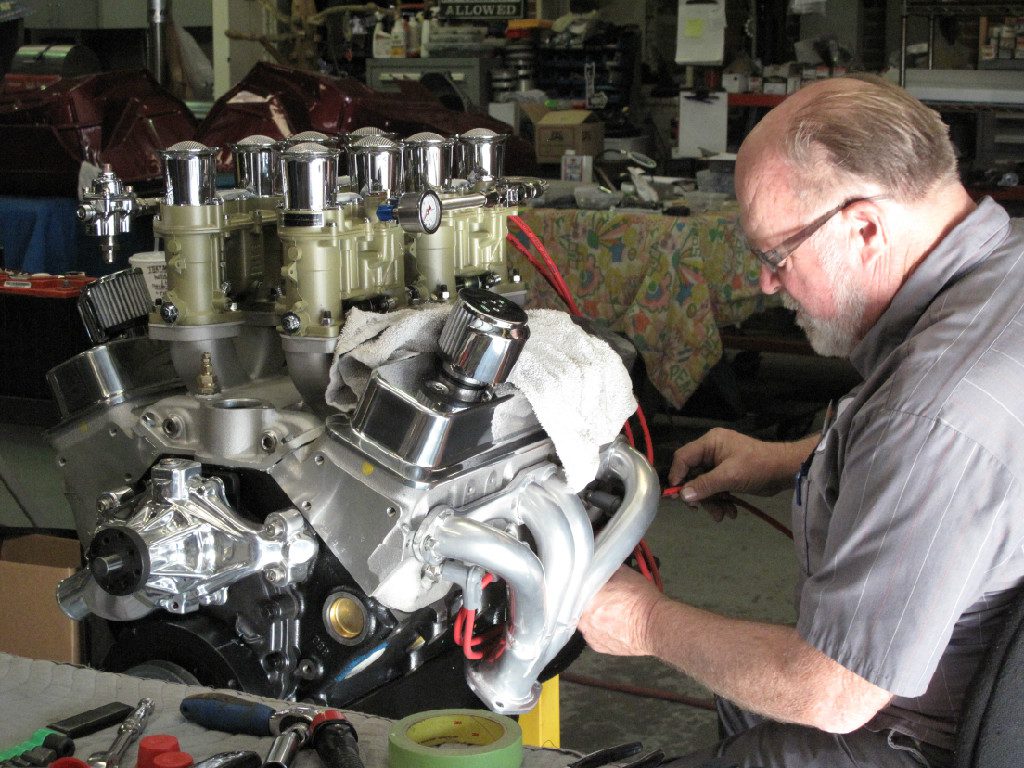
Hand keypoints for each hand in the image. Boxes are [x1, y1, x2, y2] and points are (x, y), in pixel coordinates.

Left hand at [577, 566, 665, 656]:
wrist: (655, 626)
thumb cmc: (641, 599)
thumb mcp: (624, 573)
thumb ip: (607, 568)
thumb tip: (601, 564)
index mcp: (588, 599)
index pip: (577, 590)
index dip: (584, 587)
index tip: (590, 585)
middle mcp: (585, 619)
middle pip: (579, 607)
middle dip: (589, 602)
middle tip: (602, 598)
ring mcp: (590, 635)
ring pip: (585, 621)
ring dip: (592, 616)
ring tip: (607, 612)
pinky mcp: (598, 647)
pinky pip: (592, 635)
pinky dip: (598, 629)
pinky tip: (609, 624)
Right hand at [668, 429, 803, 511]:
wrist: (785, 471)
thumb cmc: (757, 466)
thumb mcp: (729, 476)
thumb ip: (705, 485)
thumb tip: (682, 496)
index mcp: (710, 443)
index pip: (683, 457)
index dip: (677, 475)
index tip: (676, 495)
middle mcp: (711, 451)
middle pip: (693, 475)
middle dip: (699, 494)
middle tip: (698, 510)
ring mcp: (720, 464)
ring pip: (704, 485)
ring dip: (711, 502)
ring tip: (722, 516)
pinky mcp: (728, 476)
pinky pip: (716, 489)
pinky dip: (721, 501)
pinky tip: (731, 513)